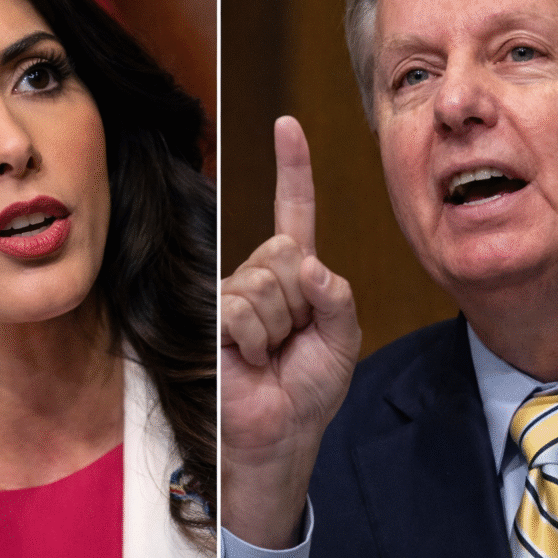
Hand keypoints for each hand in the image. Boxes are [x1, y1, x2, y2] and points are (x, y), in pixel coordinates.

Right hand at [221, 116, 360, 548]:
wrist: (282, 432)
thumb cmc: (310, 386)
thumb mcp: (344, 338)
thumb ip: (338, 296)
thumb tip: (310, 266)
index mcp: (295, 272)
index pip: (294, 210)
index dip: (292, 168)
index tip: (287, 126)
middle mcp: (260, 274)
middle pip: (287, 253)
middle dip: (302, 302)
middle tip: (295, 338)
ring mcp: (234, 294)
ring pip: (266, 283)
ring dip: (281, 328)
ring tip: (273, 353)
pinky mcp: (214, 318)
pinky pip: (242, 310)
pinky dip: (258, 340)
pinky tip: (253, 359)